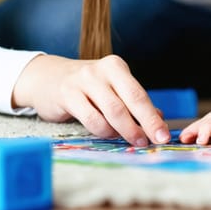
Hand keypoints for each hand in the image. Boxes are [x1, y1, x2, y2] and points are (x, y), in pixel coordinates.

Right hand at [12, 54, 169, 146]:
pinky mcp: (67, 95)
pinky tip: (109, 134)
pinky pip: (91, 118)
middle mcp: (100, 71)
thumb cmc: (86, 86)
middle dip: (144, 125)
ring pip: (111, 112)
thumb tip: (158, 119)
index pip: (139, 94)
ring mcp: (82, 82)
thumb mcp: (111, 88)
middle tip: (153, 142)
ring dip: (124, 131)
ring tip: (132, 140)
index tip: (163, 135)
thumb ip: (132, 102)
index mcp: (116, 67)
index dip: (152, 117)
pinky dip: (103, 131)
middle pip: (128, 102)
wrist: (47, 78)